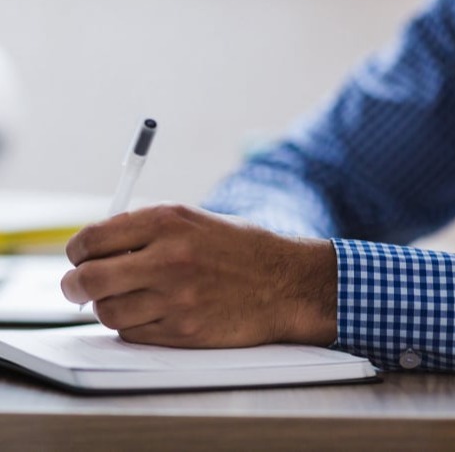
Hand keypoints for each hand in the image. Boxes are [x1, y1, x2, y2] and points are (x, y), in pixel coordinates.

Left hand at [61, 203, 336, 347]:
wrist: (283, 282)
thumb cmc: (236, 247)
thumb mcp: (190, 219)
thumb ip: (142, 228)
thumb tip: (94, 246)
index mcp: (166, 220)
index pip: (92, 239)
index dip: (76, 251)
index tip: (78, 256)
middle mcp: (167, 257)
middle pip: (88, 279)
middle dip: (73, 285)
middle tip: (76, 286)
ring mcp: (175, 298)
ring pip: (106, 311)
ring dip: (105, 306)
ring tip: (120, 297)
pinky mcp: (183, 332)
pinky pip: (132, 333)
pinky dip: (130, 325)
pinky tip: (147, 311)